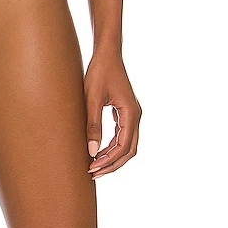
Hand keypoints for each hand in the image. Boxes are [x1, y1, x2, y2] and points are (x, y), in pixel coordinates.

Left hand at [84, 51, 140, 177]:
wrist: (107, 54)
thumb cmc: (99, 72)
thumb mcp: (92, 99)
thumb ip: (93, 125)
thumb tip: (92, 151)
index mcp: (131, 113)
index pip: (123, 147)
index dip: (108, 160)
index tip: (92, 167)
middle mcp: (136, 116)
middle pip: (129, 150)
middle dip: (112, 164)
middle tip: (93, 173)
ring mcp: (132, 114)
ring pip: (127, 145)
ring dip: (113, 157)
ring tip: (94, 166)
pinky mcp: (125, 112)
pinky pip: (123, 136)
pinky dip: (112, 147)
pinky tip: (99, 151)